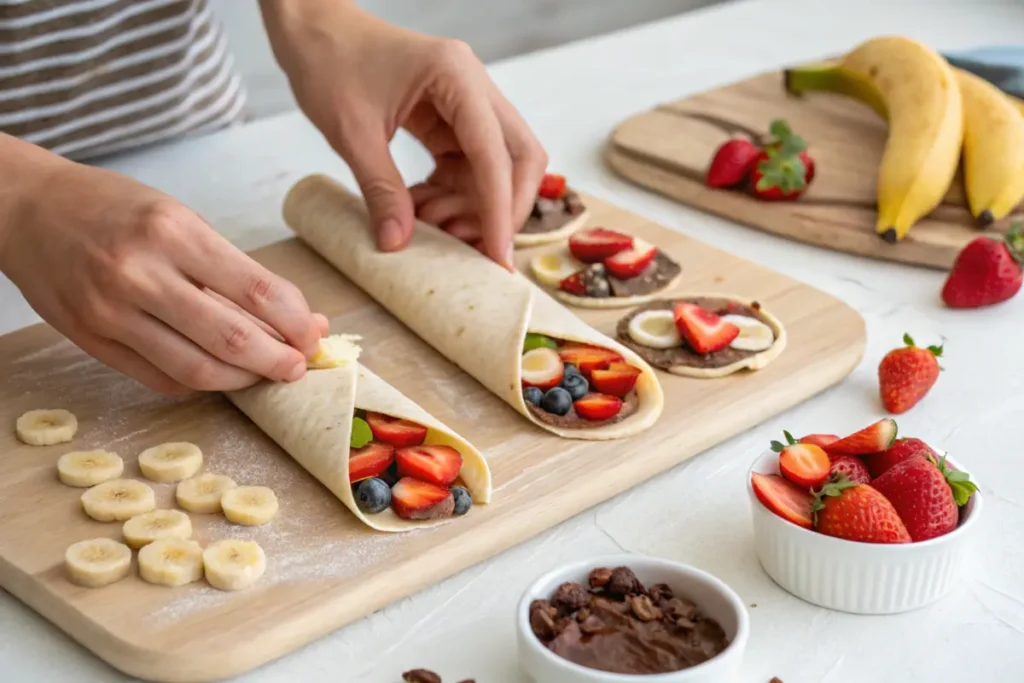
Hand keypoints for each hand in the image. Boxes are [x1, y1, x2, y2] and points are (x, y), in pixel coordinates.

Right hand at [0, 137, 326, 393]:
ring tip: (263, 373)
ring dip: (242, 379)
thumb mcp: (179, 218)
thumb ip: (234, 270)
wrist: (27, 209)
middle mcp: (139, 273)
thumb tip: (296, 315)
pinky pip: (160, 378)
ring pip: (196, 368)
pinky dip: (199, 381)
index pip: (255, 289)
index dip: (296, 322)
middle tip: (297, 366)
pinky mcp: (91, 339)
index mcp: (172, 232)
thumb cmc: (112, 208)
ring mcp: (110, 312)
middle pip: (230, 338)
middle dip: (276, 360)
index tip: (314, 336)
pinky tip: (218, 372)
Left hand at [261, 0, 546, 267]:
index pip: (494, 153)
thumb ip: (380, 189)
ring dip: (474, 206)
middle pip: (519, 157)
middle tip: (479, 252)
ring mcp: (466, 102)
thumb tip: (399, 243)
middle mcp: (473, 86)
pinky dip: (454, 195)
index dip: (499, 209)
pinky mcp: (451, 118)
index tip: (497, 257)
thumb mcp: (351, 132)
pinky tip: (422, 209)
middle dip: (504, 209)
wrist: (311, 29)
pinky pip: (469, 166)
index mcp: (456, 77)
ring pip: (498, 167)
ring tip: (432, 227)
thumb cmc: (328, 61)